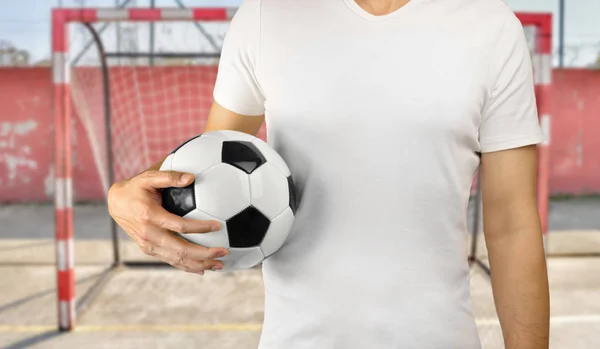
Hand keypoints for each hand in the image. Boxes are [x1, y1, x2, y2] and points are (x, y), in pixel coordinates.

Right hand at [107, 170, 227, 273]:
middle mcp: (149, 234)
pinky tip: (202, 269)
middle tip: (224, 252)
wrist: (116, 203)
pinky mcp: (149, 250)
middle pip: (180, 249)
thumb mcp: (149, 177)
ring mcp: (148, 245)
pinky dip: (187, 267)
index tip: (218, 226)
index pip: (180, 226)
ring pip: (176, 259)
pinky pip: (170, 261)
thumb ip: (170, 176)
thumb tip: (191, 177)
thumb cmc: (136, 188)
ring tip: (219, 265)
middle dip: (204, 254)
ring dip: (199, 264)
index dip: (200, 228)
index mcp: (150, 216)